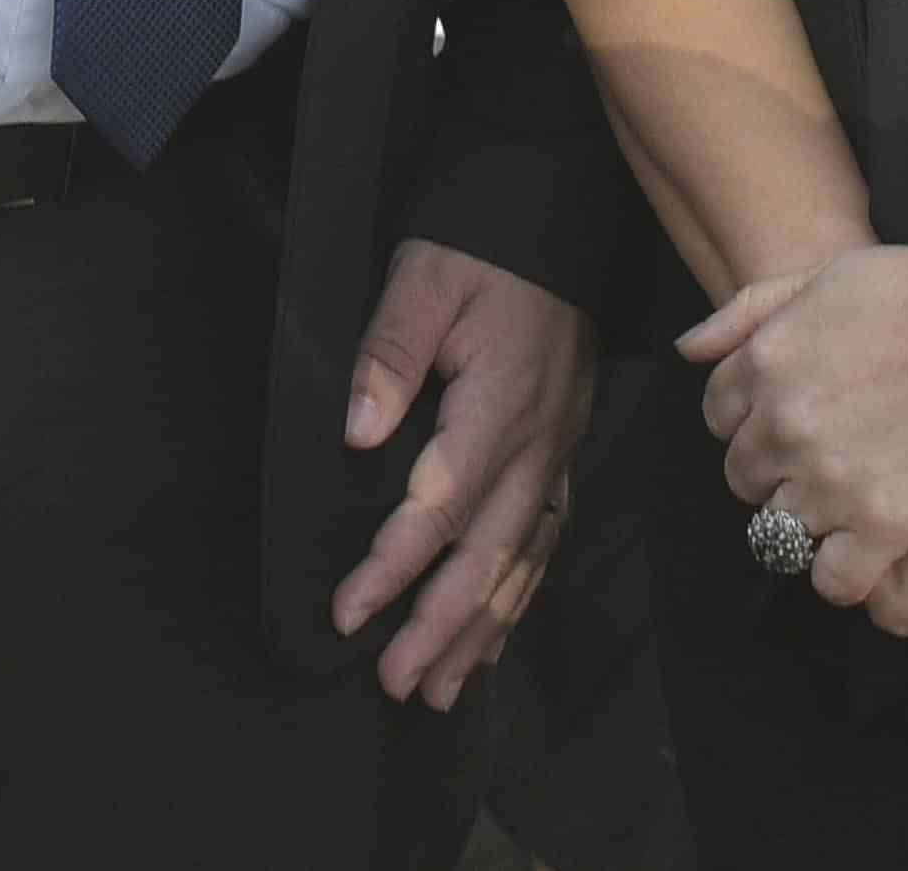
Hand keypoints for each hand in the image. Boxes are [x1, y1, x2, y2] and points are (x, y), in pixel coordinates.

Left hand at [329, 237, 593, 709]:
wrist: (549, 218)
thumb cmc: (477, 247)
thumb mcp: (421, 281)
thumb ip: (387, 354)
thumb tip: (357, 430)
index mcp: (497, 407)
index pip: (437, 508)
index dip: (392, 568)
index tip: (346, 614)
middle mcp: (535, 445)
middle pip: (488, 558)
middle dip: (441, 629)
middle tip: (397, 686)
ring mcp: (555, 453)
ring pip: (522, 562)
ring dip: (482, 631)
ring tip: (442, 690)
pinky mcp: (560, 451)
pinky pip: (543, 542)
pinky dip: (518, 597)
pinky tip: (494, 635)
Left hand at [688, 242, 907, 602]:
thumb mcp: (822, 276)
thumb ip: (749, 311)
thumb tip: (688, 349)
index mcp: (765, 363)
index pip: (718, 416)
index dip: (750, 423)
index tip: (784, 426)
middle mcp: (783, 426)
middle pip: (744, 477)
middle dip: (773, 473)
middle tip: (821, 468)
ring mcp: (828, 480)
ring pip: (779, 530)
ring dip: (806, 523)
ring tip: (846, 510)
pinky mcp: (881, 525)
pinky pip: (831, 579)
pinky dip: (841, 574)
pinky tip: (865, 553)